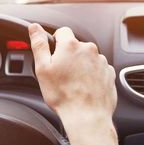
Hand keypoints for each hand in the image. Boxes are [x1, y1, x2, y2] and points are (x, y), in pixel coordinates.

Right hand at [28, 23, 119, 144]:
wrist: (86, 116)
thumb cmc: (63, 95)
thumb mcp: (42, 69)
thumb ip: (39, 45)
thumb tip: (34, 28)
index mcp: (71, 45)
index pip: (62, 32)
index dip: (55, 42)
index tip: (53, 56)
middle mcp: (89, 49)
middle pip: (75, 46)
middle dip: (68, 56)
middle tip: (60, 74)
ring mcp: (101, 61)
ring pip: (87, 58)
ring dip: (80, 66)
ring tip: (72, 84)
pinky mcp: (109, 73)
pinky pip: (97, 69)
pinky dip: (91, 76)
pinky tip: (83, 88)